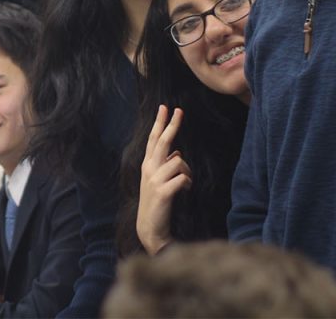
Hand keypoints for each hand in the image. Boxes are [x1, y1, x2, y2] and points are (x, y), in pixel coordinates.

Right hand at [136, 105, 190, 254]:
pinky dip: (188, 183)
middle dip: (171, 125)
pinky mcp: (163, 191)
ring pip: (179, 162)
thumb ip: (165, 166)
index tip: (165, 108)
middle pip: (162, 141)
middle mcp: (149, 169)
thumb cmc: (157, 202)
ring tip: (185, 183)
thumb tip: (177, 153)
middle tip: (179, 110)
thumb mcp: (158, 181)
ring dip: (187, 171)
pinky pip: (183, 178)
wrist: (150, 227)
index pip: (154, 139)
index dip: (160, 123)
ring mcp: (154, 180)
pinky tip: (184, 189)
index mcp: (147, 165)